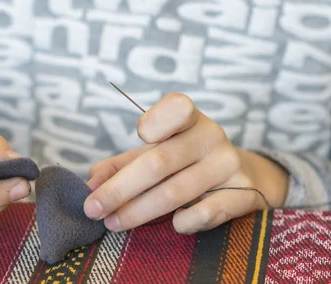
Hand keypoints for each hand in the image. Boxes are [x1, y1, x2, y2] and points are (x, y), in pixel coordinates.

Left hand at [83, 93, 288, 233]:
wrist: (244, 176)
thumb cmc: (184, 162)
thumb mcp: (153, 154)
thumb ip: (121, 165)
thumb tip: (90, 183)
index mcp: (189, 119)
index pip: (177, 108)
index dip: (157, 120)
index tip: (140, 134)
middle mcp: (211, 136)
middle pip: (159, 163)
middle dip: (119, 189)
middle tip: (92, 208)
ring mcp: (228, 165)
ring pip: (175, 192)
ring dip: (137, 211)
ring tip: (111, 223)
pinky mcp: (243, 193)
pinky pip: (206, 212)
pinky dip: (183, 222)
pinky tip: (172, 225)